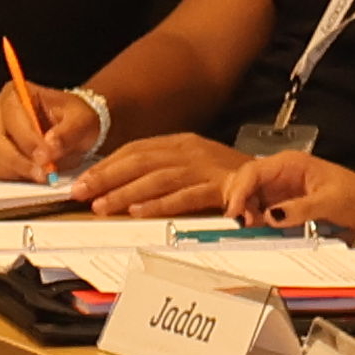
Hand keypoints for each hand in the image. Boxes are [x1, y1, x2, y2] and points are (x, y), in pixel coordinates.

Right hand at [0, 68, 105, 179]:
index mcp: (17, 94)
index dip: (27, 140)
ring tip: (41, 174)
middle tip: (42, 173)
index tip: (45, 157)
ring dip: (14, 169)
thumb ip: (67, 133)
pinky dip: (9, 174)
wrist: (74, 127)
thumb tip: (49, 147)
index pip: (12, 117)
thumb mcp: (82, 120)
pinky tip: (30, 174)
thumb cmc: (75, 118)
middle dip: (17, 160)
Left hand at [77, 133, 251, 216]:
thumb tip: (121, 181)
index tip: (82, 179)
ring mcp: (205, 168)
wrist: (274, 180)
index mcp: (182, 142)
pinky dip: (160, 204)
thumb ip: (163, 168)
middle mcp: (190, 151)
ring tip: (102, 206)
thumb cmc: (229, 176)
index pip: (135, 149)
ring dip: (125, 192)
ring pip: (157, 178)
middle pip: (140, 161)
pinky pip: (185, 196)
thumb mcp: (193, 163)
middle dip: (106, 177)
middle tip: (80, 192)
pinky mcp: (220, 188)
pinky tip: (138, 212)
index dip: (106, 164)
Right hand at [231, 151, 354, 244]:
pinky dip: (259, 222)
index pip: (253, 171)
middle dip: (240, 203)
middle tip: (243, 224)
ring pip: (252, 200)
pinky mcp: (287, 207)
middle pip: (246, 185)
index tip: (234, 211)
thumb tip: (272, 215)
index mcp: (292, 164)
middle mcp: (284, 175)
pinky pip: (264, 213)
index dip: (239, 190)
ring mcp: (284, 192)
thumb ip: (300, 209)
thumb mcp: (330, 202)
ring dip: (248, 214)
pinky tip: (262, 231)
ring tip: (253, 229)